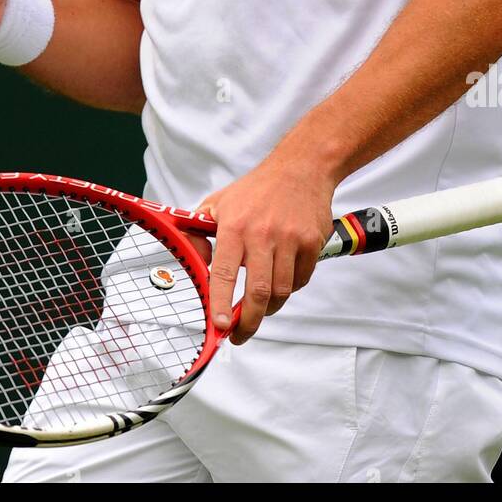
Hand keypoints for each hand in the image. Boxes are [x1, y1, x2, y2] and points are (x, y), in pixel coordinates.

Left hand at [196, 156, 335, 344]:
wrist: (302, 168)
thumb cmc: (257, 189)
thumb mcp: (219, 202)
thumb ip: (199, 230)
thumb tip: (189, 258)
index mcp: (235, 226)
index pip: (225, 273)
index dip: (222, 304)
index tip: (220, 326)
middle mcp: (263, 233)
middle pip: (258, 292)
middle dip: (249, 321)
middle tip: (240, 334)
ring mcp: (290, 239)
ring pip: (281, 291)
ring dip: (270, 306)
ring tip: (261, 306)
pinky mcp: (312, 242)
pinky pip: (300, 280)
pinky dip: (290, 287)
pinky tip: (282, 279)